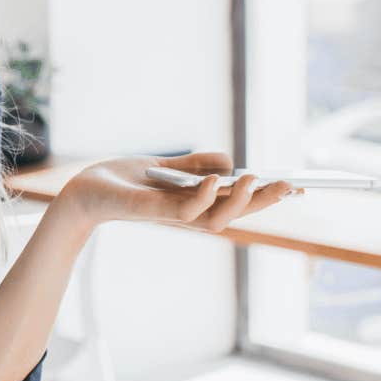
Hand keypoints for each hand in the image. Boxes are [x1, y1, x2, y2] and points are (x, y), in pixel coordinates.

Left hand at [57, 152, 295, 232]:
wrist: (84, 190)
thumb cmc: (123, 181)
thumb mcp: (166, 166)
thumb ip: (195, 164)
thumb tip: (229, 160)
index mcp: (195, 202)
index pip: (238, 204)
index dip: (266, 198)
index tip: (296, 186)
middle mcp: (188, 214)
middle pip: (235, 215)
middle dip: (263, 202)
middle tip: (289, 185)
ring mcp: (171, 216)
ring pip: (216, 219)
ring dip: (238, 201)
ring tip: (252, 178)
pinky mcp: (151, 212)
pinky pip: (184, 212)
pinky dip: (203, 198)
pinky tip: (215, 180)